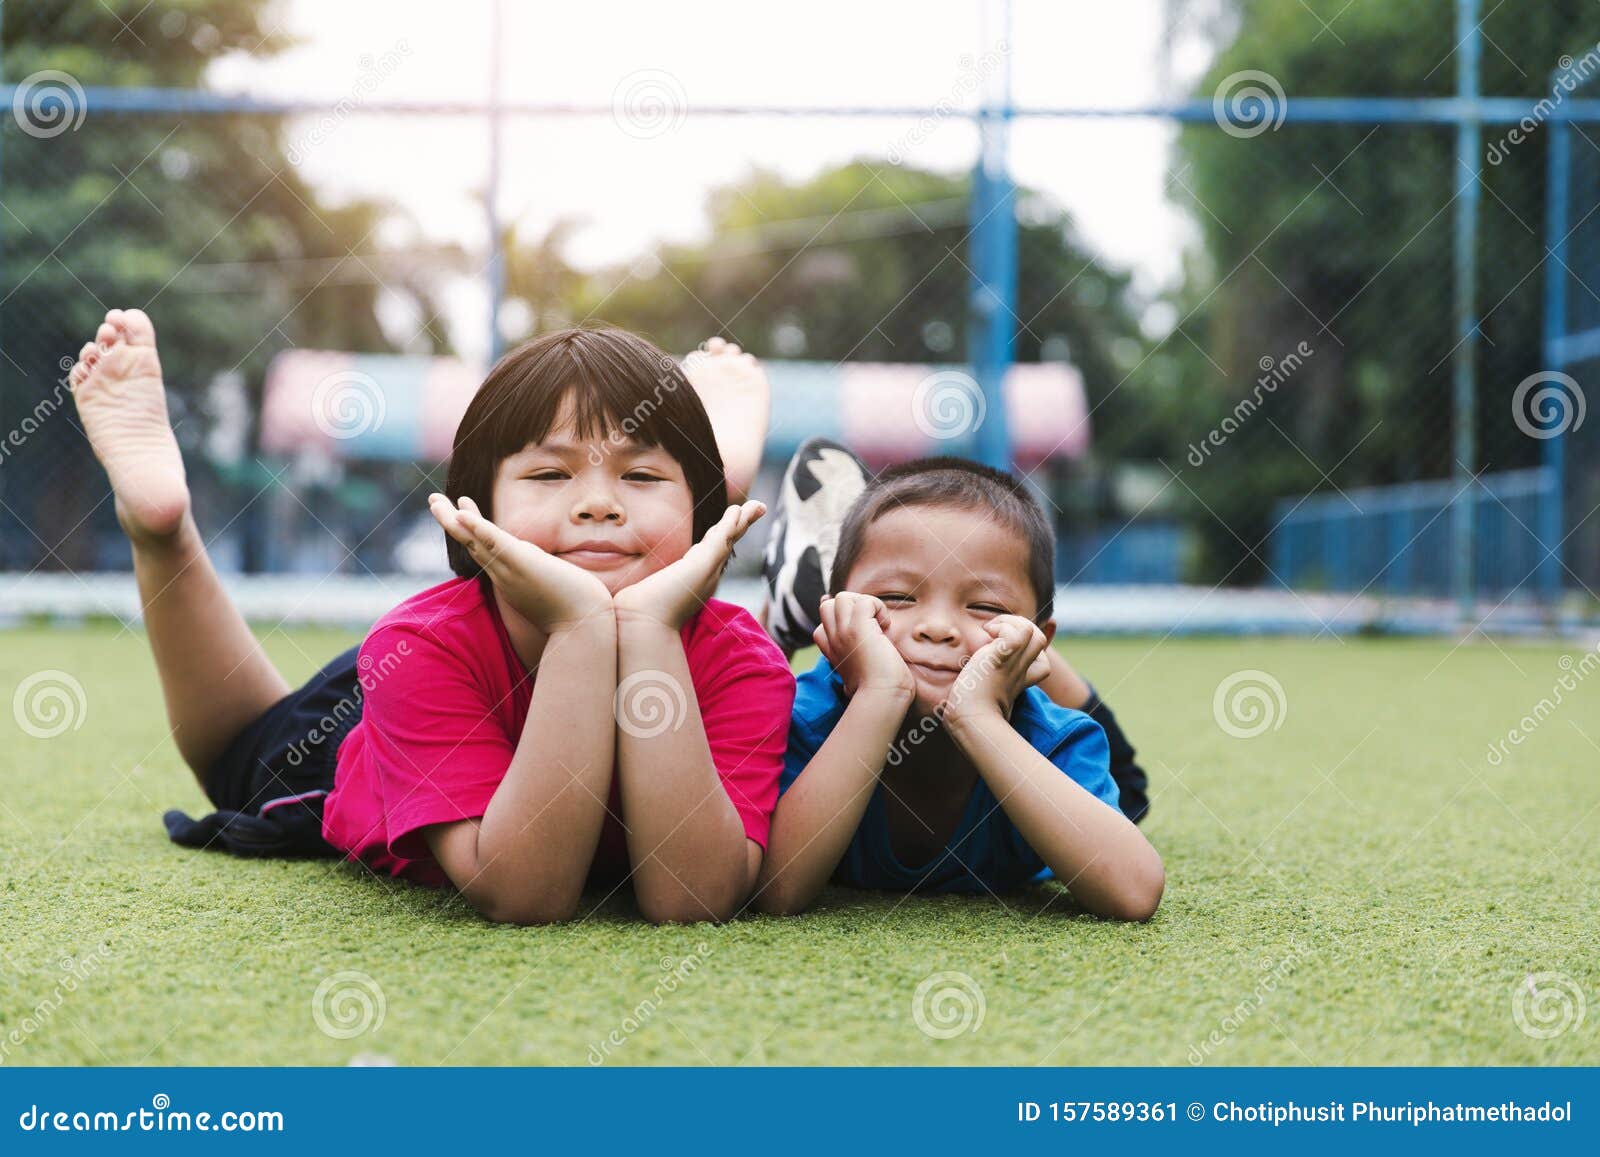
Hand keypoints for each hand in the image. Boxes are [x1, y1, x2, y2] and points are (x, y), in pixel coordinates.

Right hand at [429, 493, 612, 632]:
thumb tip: (538, 557)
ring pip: (474, 542)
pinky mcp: (522, 565)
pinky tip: (462, 513)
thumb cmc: (576, 610)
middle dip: (450, 522)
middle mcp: (503, 575)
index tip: (460, 511)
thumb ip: (541, 570)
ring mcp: (510, 571)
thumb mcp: (552, 585)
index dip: (470, 529)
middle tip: (433, 501)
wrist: (584, 627)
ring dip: (453, 520)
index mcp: (510, 578)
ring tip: (434, 501)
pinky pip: (495, 544)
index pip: (484, 549)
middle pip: (470, 544)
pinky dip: (478, 528)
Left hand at [611, 500, 765, 629]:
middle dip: (743, 525)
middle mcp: (707, 575)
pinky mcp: (704, 564)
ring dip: (744, 520)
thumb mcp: (647, 591)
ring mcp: (708, 570)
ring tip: (757, 506)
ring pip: (731, 539)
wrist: (642, 623)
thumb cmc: (638, 611)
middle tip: (758, 509)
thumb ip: (646, 585)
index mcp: (696, 579)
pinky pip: (723, 538)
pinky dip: (732, 523)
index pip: (714, 551)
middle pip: (730, 543)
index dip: (725, 536)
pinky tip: (738, 510)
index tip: (732, 523)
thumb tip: (628, 588)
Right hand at [813, 592, 914, 700]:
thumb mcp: (859, 677)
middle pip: (829, 606)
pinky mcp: (857, 628)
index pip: (823, 625)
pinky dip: (878, 607)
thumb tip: (853, 676)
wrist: (883, 697)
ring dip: (864, 604)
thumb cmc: (878, 691)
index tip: (865, 631)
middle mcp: (834, 640)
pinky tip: (886, 625)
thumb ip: (855, 666)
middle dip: (852, 607)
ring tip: (878, 623)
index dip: (843, 621)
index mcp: (833, 651)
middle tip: (871, 624)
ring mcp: (843, 632)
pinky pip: (864, 601)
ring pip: (842, 598)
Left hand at [939, 615, 1051, 726]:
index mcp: (1016, 681)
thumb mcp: (982, 700)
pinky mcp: (1000, 659)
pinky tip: (987, 631)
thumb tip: (955, 699)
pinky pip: (1016, 634)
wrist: (970, 722)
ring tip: (991, 630)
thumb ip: (980, 693)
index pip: (1040, 661)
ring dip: (1012, 623)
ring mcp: (1012, 664)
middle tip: (994, 632)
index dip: (1024, 648)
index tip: (999, 647)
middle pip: (1039, 641)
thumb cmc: (970, 716)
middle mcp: (1018, 671)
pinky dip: (1003, 626)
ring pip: (1034, 633)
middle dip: (1020, 627)